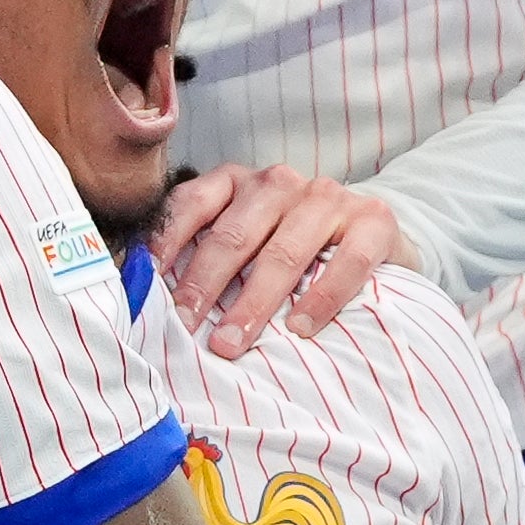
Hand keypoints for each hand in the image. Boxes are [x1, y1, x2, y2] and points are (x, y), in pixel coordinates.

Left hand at [145, 167, 406, 359]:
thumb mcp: (245, 246)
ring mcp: (327, 197)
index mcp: (237, 182)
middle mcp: (279, 183)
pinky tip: (301, 328)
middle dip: (204, 285)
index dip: (167, 245)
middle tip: (185, 327)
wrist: (374, 242)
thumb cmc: (293, 251)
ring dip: (254, 301)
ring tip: (232, 341)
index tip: (149, 287)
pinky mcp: (373, 220)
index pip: (191, 204)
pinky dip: (321, 297)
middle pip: (233, 235)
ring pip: (283, 251)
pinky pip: (345, 262)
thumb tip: (154, 302)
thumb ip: (206, 260)